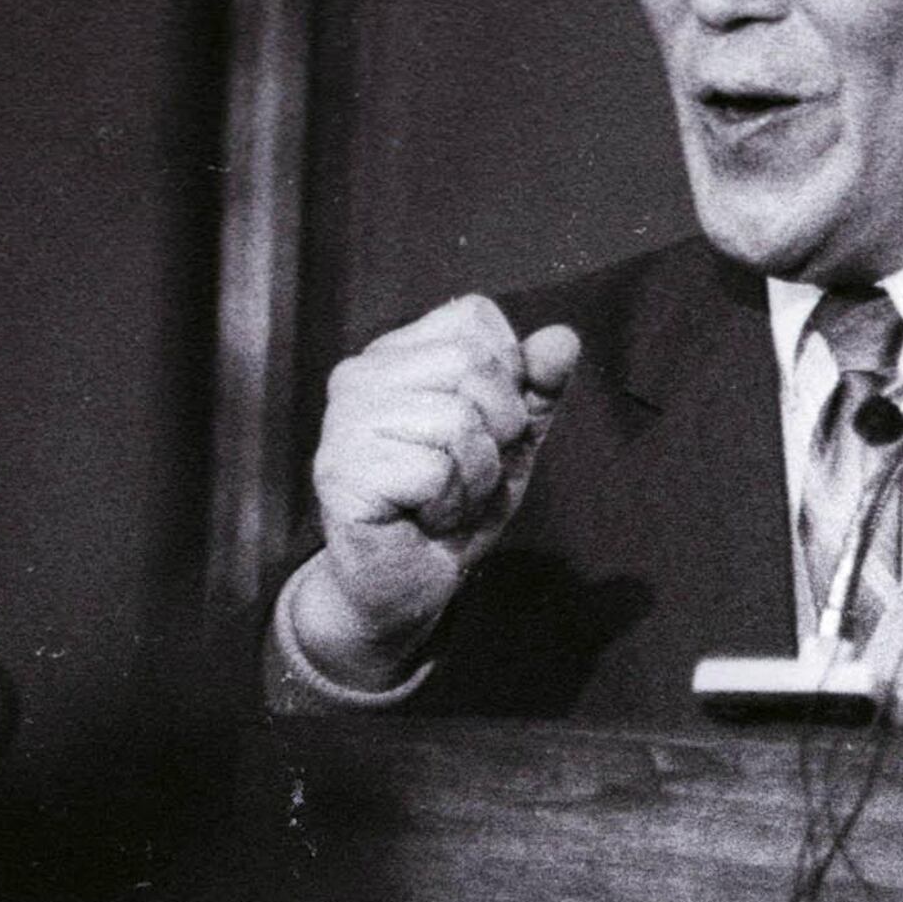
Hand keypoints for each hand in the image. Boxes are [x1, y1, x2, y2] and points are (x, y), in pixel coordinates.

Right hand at [290, 296, 579, 691]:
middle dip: (498, 427)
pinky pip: (434, 471)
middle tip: (467, 470)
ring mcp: (341, 423)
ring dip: (476, 473)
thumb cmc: (459, 499)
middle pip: (470, 363)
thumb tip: (562, 338)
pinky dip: (450, 502)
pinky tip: (423, 518)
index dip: (505, 374)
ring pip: (456, 420)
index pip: (473, 318)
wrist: (409, 584)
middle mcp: (357, 375)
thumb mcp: (515, 435)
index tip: (483, 424)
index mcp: (395, 352)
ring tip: (445, 496)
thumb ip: (540, 384)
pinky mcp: (340, 474)